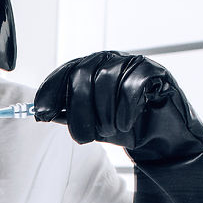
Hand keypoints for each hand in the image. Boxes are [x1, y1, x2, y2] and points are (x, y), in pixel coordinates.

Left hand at [34, 51, 197, 159]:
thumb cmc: (127, 130)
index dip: (51, 90)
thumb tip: (39, 111)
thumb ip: (68, 114)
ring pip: (106, 80)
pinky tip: (126, 125)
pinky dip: (125, 109)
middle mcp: (112, 60)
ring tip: (112, 131)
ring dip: (105, 115)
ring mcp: (134, 63)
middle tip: (85, 137)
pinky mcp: (156, 72)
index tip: (42, 113)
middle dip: (79, 111)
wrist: (163, 142)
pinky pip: (132, 85)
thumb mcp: (91, 123)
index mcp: (93, 68)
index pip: (67, 70)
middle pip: (83, 75)